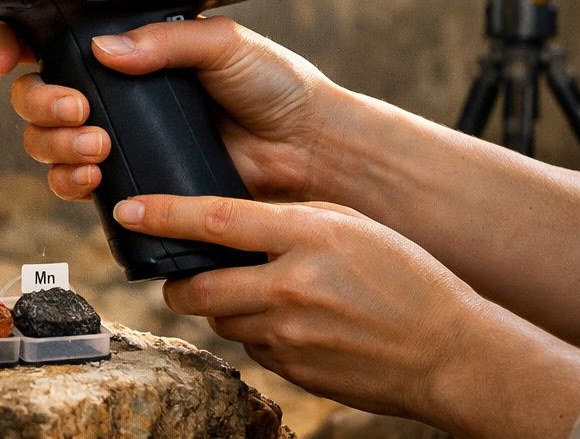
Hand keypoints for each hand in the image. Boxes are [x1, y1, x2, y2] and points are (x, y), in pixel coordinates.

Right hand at [0, 17, 347, 202]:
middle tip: (75, 109)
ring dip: (53, 144)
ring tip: (95, 145)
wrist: (305, 149)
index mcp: (128, 46)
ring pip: (46, 140)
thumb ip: (163, 39)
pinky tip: (91, 177)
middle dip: (39, 102)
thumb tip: (105, 47)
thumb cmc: (274, 86)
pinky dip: (68, 181)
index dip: (18, 44)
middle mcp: (114, 90)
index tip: (12, 57)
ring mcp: (117, 136)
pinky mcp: (128, 181)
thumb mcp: (221, 42)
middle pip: (37, 93)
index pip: (53, 38)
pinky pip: (72, 184)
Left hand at [113, 194, 579, 435]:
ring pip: (221, 321)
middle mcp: (291, 287)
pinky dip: (257, 334)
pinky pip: (253, 348)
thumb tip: (228, 225)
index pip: (214, 220)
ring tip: (262, 295)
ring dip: (224, 308)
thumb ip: (288, 221)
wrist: (451, 350)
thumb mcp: (349, 225)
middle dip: (180, 283)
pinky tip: (293, 324)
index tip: (127, 209)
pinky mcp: (294, 371)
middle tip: (184, 275)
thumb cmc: (405, 275)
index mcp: (306, 236)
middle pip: (199, 288)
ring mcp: (291, 335)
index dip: (163, 214)